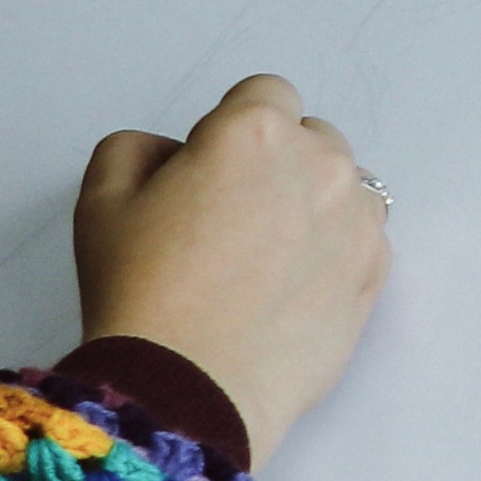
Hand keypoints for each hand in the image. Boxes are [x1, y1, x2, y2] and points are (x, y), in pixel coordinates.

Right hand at [72, 76, 391, 463]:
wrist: (190, 386)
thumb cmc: (144, 294)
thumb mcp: (102, 200)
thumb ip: (139, 148)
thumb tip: (178, 153)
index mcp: (255, 132)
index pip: (264, 94)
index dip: (230, 129)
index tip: (207, 168)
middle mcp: (322, 164)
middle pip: (309, 138)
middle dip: (275, 163)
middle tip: (225, 219)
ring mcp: (360, 218)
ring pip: (341, 187)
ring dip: (310, 204)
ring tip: (258, 258)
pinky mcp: (378, 269)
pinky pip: (360, 237)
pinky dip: (332, 250)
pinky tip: (286, 287)